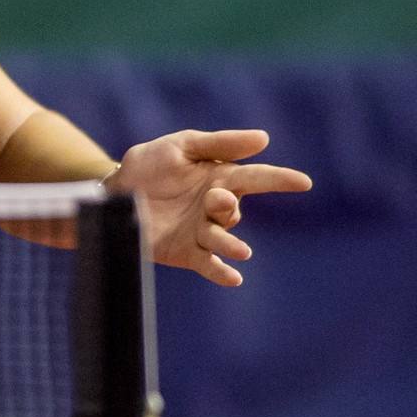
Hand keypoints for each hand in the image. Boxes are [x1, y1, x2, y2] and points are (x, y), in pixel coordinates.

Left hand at [109, 129, 311, 285]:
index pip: (255, 177)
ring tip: (241, 252)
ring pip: (223, 239)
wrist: (113, 193)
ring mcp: (202, 231)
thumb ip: (220, 143)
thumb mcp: (181, 146)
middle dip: (226, 205)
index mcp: (220, 178)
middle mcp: (215, 207)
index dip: (279, 179)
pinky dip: (221, 271)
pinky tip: (234, 277)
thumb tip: (264, 139)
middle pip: (232, 209)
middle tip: (214, 199)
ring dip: (232, 245)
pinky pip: (209, 264)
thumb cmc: (149, 165)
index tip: (303, 182)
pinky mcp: (187, 252)